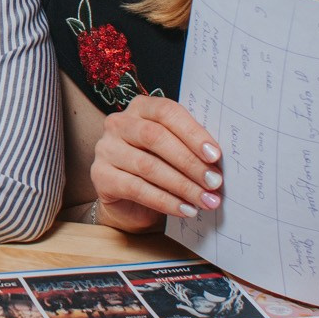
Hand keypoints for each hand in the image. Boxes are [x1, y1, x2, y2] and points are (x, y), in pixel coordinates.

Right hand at [90, 95, 220, 232]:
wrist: (129, 199)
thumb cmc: (159, 166)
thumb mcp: (175, 150)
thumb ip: (191, 146)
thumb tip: (218, 160)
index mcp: (141, 107)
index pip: (167, 112)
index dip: (192, 133)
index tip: (215, 155)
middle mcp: (118, 123)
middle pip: (155, 137)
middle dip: (189, 162)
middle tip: (214, 182)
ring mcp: (106, 148)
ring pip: (147, 166)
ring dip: (182, 185)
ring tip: (204, 200)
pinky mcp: (100, 176)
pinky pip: (136, 189)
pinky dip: (165, 201)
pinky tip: (185, 210)